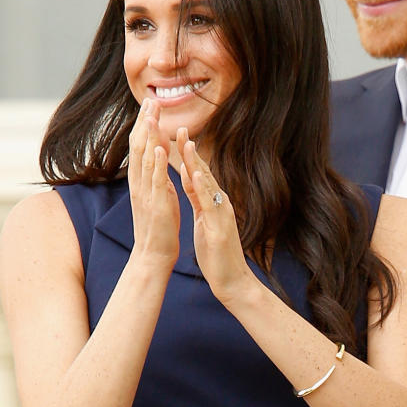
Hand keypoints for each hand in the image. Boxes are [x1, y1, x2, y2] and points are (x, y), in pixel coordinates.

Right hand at [127, 99, 178, 266]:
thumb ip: (155, 176)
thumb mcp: (157, 195)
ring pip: (145, 159)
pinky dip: (157, 163)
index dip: (144, 125)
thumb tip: (157, 157)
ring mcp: (146, 193)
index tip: (150, 105)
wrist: (153, 254)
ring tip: (152, 116)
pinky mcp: (156, 204)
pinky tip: (160, 147)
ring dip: (148, 136)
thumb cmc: (158, 227)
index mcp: (142, 181)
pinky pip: (156, 180)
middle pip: (139, 147)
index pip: (141, 147)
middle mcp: (140, 183)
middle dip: (145, 123)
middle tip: (150, 100)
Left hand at [177, 128, 256, 305]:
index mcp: (213, 202)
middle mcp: (219, 203)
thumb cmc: (217, 252)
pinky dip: (201, 187)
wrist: (232, 279)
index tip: (174, 134)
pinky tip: (194, 174)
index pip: (197, 174)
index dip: (186, 154)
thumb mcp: (204, 220)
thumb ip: (199, 199)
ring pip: (207, 183)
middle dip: (190, 150)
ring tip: (186, 142)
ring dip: (197, 162)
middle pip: (203, 172)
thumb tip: (190, 178)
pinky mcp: (219, 226)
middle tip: (179, 126)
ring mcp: (221, 213)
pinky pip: (209, 203)